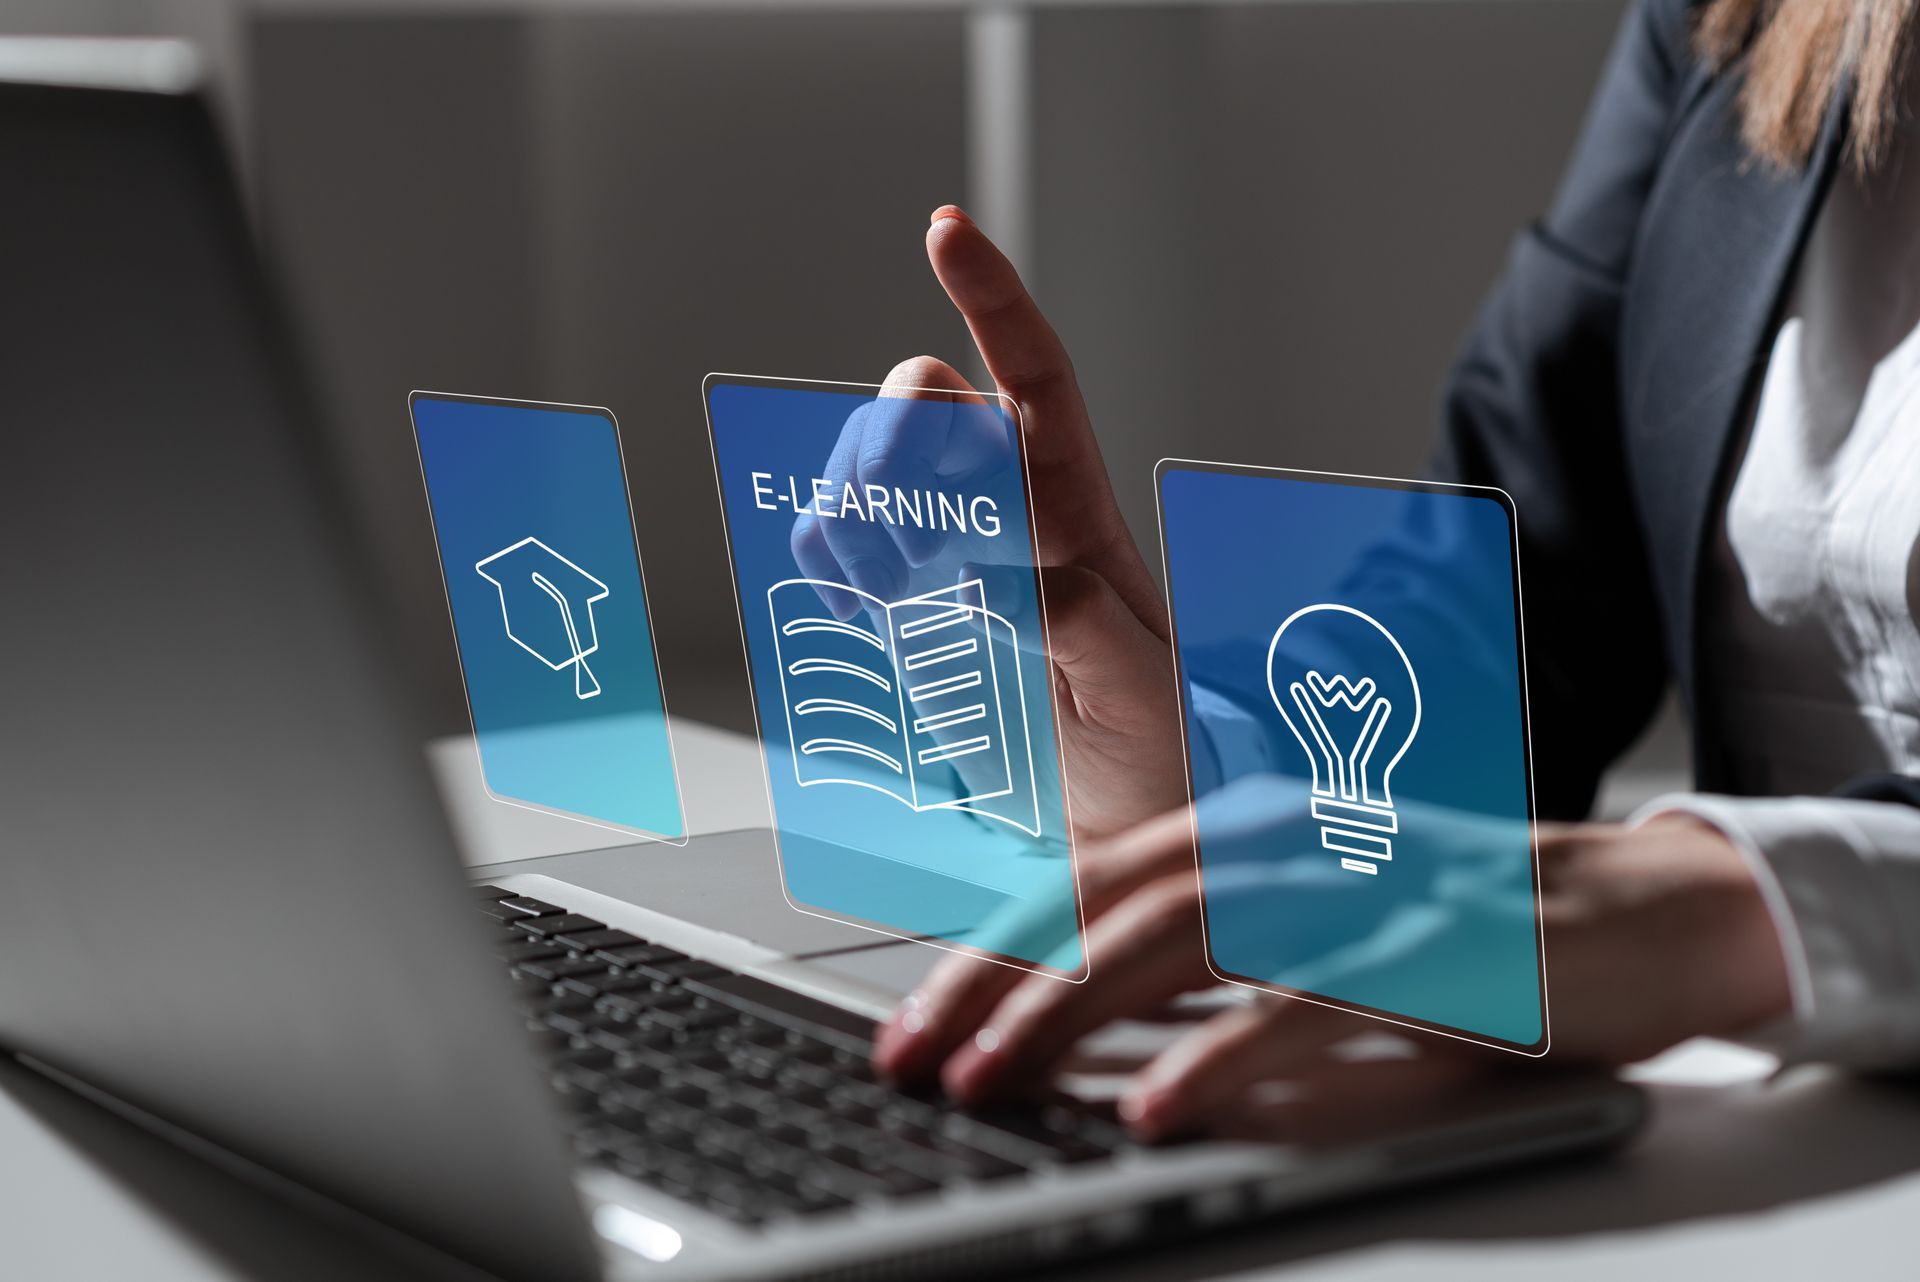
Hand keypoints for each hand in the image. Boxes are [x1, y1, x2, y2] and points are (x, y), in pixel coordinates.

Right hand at [790, 206, 1184, 836]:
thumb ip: (1083, 630)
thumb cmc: (1151, 745)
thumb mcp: (1141, 695)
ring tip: (887, 593)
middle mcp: (1007, 507)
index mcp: (1079, 509)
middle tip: (904, 541)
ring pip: (868, 457)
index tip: (945, 229)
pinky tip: (857, 605)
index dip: (993, 300)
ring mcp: (946, 545)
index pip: (1035, 380)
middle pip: (928, 402)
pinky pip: (832, 529)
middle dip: (894, 440)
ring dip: (853, 504)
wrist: (1119, 811)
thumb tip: (1005, 577)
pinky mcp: (899, 594)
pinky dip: (824, 549)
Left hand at [873, 808, 1792, 1138]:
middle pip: (1099, 908)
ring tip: (990, 1081)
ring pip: (1173, 940)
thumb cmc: (1458, 935)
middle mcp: (1279, 838)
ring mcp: (1350, 883)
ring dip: (1067, 1014)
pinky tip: (1151, 1107)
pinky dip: (1216, 1054)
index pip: (1078, 887)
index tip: (908, 1027)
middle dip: (990, 989)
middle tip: (910, 1063)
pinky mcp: (1422, 944)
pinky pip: (1298, 1002)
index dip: (982, 956)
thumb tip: (1081, 1049)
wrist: (1643, 912)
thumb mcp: (1310, 942)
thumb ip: (1204, 976)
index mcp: (1239, 829)